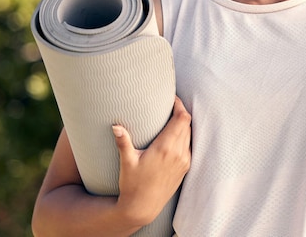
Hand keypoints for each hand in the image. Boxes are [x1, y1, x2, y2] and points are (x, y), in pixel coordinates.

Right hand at [112, 96, 191, 226]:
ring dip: (183, 123)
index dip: (179, 105)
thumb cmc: (132, 184)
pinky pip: (190, 144)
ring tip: (172, 117)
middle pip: (187, 122)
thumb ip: (123, 143)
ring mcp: (184, 160)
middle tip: (170, 104)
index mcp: (166, 148)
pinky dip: (185, 135)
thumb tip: (115, 126)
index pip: (182, 118)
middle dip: (180, 111)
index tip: (171, 99)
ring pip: (190, 133)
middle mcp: (178, 153)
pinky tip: (175, 134)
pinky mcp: (185, 167)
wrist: (143, 208)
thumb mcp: (127, 163)